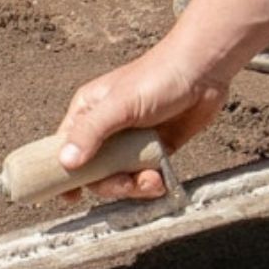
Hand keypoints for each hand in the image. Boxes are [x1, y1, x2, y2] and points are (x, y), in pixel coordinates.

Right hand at [55, 45, 229, 200]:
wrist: (204, 72)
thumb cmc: (158, 77)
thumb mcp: (120, 105)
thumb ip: (92, 132)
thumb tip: (65, 162)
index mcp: (88, 112)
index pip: (64, 147)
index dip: (63, 173)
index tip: (70, 197)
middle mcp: (106, 128)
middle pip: (94, 171)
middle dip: (110, 184)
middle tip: (127, 183)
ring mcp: (130, 141)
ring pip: (121, 177)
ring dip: (134, 186)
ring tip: (152, 181)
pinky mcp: (154, 149)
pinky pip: (144, 176)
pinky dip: (151, 183)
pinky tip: (161, 179)